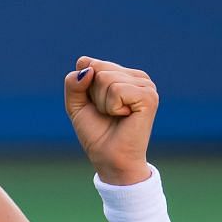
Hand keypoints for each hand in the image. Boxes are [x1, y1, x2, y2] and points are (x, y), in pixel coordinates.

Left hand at [63, 55, 158, 184]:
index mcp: (123, 74)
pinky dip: (112, 107)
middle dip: (94, 95)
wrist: (110, 159)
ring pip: (106, 78)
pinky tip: (125, 117)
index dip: (84, 88)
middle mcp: (137, 77)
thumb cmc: (97, 133)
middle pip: (97, 69)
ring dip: (103, 103)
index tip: (96, 106)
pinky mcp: (148, 96)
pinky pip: (116, 90)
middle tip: (107, 113)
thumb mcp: (76, 104)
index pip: (89, 63)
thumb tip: (87, 67)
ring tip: (115, 116)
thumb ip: (73, 82)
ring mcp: (146, 85)